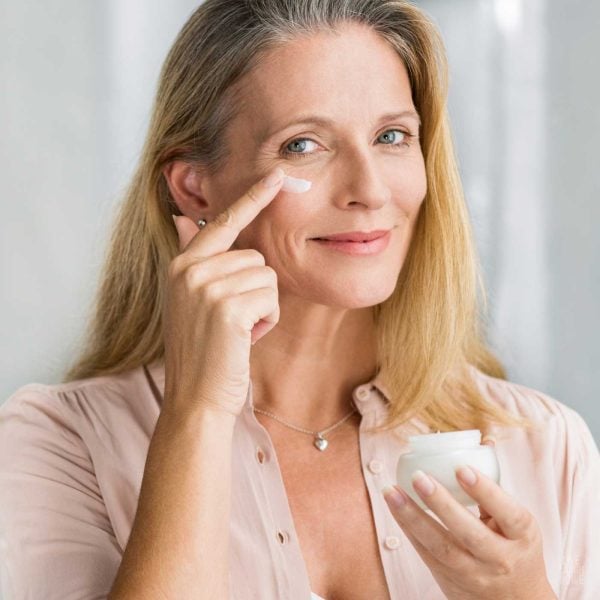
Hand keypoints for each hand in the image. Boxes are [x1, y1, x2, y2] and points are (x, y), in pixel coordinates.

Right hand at [164, 166, 284, 417]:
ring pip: (267, 277)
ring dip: (263, 307)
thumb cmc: (203, 351)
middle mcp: (190, 269)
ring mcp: (206, 286)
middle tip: (234, 322)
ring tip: (238, 331)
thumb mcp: (192, 300)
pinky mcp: (227, 307)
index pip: (223, 221)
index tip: (278, 175)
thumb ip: (194, 258)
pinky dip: (267, 320)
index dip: (252, 198)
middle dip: (256, 290)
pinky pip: (271, 298)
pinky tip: (246, 339)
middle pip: (256, 257)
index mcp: (183, 265)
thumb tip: (184, 218)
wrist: (196, 397)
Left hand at [382, 438, 556, 599]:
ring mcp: (474, 573)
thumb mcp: (518, 523)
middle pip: (468, 533)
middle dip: (441, 504)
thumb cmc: (515, 547)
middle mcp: (500, 558)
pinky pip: (425, 553)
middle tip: (419, 476)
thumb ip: (495, 486)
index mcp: (522, 536)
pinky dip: (407, 528)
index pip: (508, 513)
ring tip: (391, 491)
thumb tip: (483, 439)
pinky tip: (394, 505)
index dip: (486, 491)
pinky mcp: (450, 581)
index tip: (462, 467)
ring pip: (440, 547)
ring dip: (412, 517)